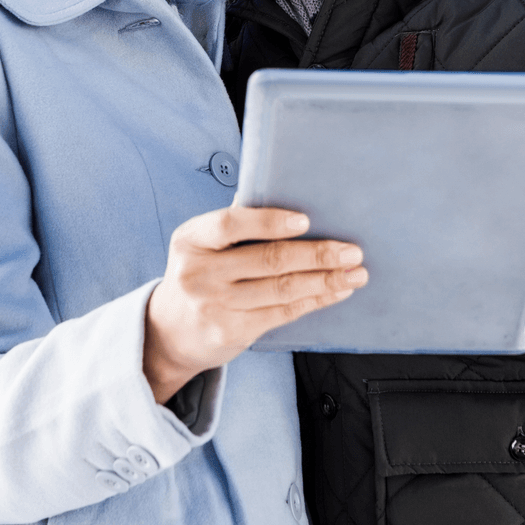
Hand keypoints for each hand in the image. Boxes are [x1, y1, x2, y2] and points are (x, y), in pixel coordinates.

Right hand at [145, 207, 365, 401]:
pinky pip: (284, 312)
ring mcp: (215, 306)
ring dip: (326, 280)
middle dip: (317, 254)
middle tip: (352, 250)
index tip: (305, 221)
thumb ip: (235, 223)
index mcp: (191, 240)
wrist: (169, 332)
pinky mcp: (233, 332)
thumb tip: (286, 191)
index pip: (230, 224)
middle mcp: (199, 273)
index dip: (269, 221)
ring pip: (282, 289)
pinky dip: (315, 300)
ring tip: (355, 272)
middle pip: (268, 260)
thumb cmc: (199, 274)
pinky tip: (336, 291)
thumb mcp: (201, 244)